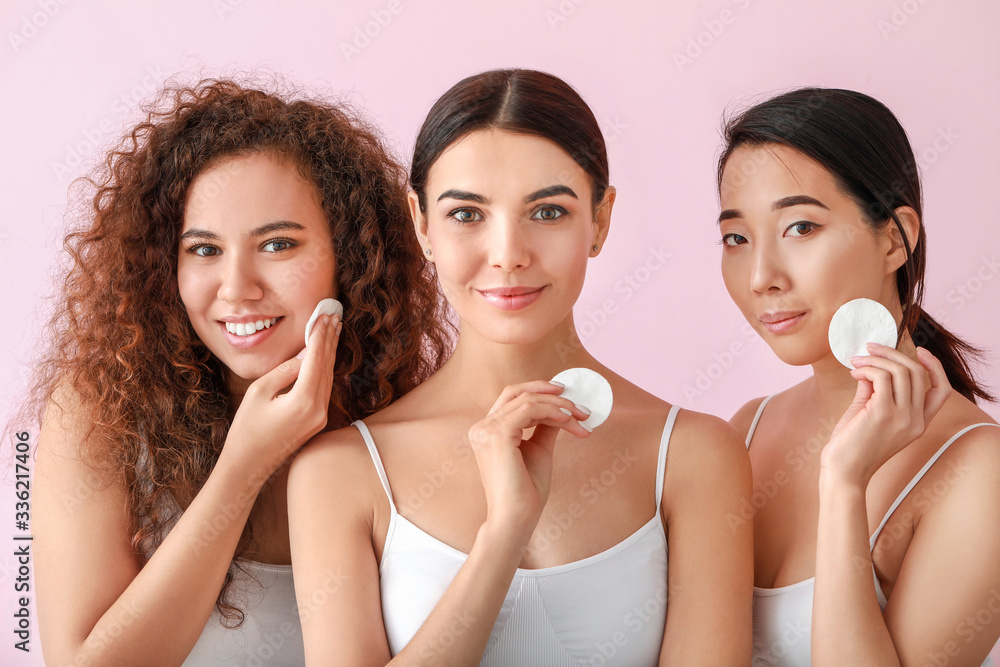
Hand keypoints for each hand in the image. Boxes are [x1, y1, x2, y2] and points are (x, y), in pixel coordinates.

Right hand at [221, 314, 341, 483]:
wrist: (248, 466)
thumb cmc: (247, 429)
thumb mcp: (260, 392)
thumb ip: (285, 371)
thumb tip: (304, 355)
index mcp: (304, 402)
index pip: (316, 360)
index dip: (319, 336)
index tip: (323, 316)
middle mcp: (319, 410)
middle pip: (327, 367)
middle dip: (329, 340)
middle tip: (333, 316)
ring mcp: (320, 418)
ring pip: (328, 377)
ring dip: (330, 353)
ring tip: (333, 330)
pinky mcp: (317, 421)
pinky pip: (324, 389)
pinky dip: (325, 369)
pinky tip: (325, 356)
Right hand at [467, 381, 590, 539]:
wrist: (517, 518)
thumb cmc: (526, 491)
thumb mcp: (539, 450)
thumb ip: (545, 427)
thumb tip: (561, 409)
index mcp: (487, 430)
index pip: (512, 398)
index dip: (539, 391)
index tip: (568, 398)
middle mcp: (482, 427)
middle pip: (517, 392)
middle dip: (550, 392)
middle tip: (579, 404)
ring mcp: (487, 429)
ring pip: (528, 400)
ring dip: (560, 406)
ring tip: (581, 418)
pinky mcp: (497, 434)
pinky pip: (530, 409)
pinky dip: (553, 411)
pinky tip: (569, 421)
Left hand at [821, 344, 950, 484]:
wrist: (843, 471)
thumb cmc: (853, 445)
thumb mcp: (871, 413)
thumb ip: (876, 390)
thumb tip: (872, 366)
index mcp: (919, 423)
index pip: (941, 390)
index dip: (934, 366)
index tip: (918, 351)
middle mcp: (916, 420)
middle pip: (919, 373)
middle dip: (894, 353)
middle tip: (870, 348)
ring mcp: (902, 417)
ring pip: (901, 371)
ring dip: (876, 359)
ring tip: (856, 361)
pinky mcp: (883, 413)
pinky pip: (882, 377)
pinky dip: (867, 368)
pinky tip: (854, 372)